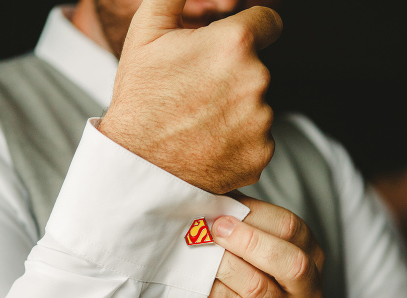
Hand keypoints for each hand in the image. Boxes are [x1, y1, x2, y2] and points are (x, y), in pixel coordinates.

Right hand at [97, 0, 281, 193]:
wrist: (138, 165)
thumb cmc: (140, 98)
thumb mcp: (147, 31)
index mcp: (234, 44)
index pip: (268, 22)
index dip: (249, 30)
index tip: (230, 46)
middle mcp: (256, 81)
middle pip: (257, 69)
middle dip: (233, 76)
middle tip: (195, 93)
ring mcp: (260, 123)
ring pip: (257, 106)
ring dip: (235, 111)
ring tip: (198, 122)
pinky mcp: (260, 156)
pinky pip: (256, 141)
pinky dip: (237, 143)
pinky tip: (208, 144)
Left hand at [207, 196, 323, 297]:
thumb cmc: (261, 288)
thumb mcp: (267, 257)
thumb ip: (250, 227)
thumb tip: (215, 192)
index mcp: (311, 258)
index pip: (291, 227)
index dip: (255, 213)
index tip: (223, 205)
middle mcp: (306, 290)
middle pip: (289, 261)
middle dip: (247, 240)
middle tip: (213, 227)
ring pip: (256, 286)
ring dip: (223, 263)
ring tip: (200, 249)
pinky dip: (213, 288)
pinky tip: (199, 276)